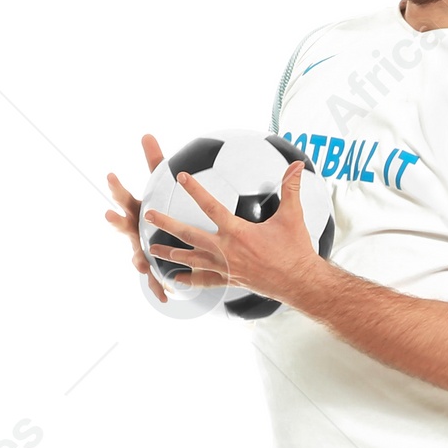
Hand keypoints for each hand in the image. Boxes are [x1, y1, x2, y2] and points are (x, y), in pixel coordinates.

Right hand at [104, 133, 167, 294]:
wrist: (162, 240)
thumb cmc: (159, 209)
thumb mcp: (159, 187)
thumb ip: (155, 163)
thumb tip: (146, 134)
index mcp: (136, 211)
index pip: (123, 197)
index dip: (116, 187)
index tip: (111, 175)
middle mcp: (134, 231)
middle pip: (123, 226)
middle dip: (116, 221)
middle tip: (110, 214)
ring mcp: (140, 250)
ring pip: (136, 255)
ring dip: (137, 260)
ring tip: (140, 264)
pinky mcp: (151, 267)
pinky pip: (154, 279)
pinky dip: (158, 287)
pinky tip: (164, 297)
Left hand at [147, 158, 323, 307]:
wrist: (299, 282)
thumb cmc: (295, 250)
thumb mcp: (293, 216)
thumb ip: (291, 188)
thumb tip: (296, 164)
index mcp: (238, 233)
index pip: (211, 207)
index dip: (195, 190)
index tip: (182, 177)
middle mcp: (226, 251)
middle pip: (190, 235)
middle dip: (167, 223)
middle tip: (149, 215)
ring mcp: (226, 267)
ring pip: (192, 259)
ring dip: (170, 252)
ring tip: (152, 248)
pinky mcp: (230, 280)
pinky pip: (205, 281)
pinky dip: (189, 280)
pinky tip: (176, 280)